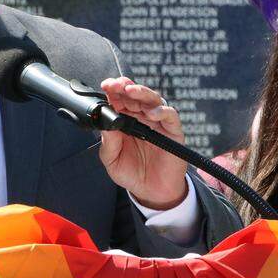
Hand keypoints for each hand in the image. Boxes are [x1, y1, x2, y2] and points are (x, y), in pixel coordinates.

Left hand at [98, 77, 188, 210]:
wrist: (152, 192)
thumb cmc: (132, 173)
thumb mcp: (112, 160)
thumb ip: (108, 142)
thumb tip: (105, 123)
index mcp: (125, 120)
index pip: (119, 99)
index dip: (113, 90)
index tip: (106, 86)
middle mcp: (142, 117)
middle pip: (135, 95)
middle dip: (125, 87)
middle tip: (116, 85)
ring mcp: (158, 122)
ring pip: (152, 99)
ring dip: (141, 93)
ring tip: (131, 91)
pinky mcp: (173, 131)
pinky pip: (170, 115)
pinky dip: (161, 111)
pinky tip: (152, 113)